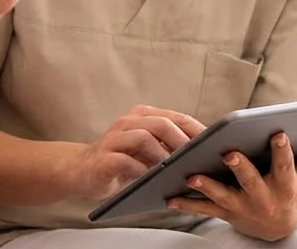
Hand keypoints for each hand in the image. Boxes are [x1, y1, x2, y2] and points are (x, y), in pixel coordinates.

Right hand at [63, 105, 205, 200]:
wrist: (80, 170)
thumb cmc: (121, 162)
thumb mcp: (146, 152)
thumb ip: (167, 148)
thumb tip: (202, 158)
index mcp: (142, 116)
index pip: (176, 117)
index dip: (197, 130)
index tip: (216, 145)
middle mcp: (128, 122)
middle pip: (161, 123)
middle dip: (183, 141)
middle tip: (199, 158)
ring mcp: (114, 138)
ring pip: (144, 137)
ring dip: (163, 154)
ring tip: (176, 169)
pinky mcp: (104, 157)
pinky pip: (126, 160)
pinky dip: (141, 169)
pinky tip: (151, 180)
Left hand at [168, 129, 296, 241]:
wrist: (279, 228)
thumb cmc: (296, 191)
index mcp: (285, 185)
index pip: (285, 166)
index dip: (283, 151)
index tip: (279, 132)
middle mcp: (263, 198)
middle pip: (251, 182)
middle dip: (240, 168)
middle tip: (229, 153)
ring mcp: (242, 207)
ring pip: (222, 196)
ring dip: (206, 186)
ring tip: (190, 175)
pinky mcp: (224, 213)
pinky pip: (202, 208)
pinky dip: (186, 201)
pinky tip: (168, 194)